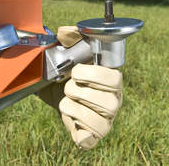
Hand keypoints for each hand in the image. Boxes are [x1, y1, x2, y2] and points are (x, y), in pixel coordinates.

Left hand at [39, 26, 122, 149]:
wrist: (54, 88)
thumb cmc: (66, 68)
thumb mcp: (66, 50)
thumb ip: (69, 37)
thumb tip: (65, 32)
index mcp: (111, 78)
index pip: (115, 78)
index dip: (93, 75)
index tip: (76, 71)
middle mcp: (113, 100)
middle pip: (108, 102)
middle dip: (79, 91)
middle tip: (69, 85)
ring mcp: (106, 119)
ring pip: (95, 120)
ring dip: (72, 107)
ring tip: (66, 100)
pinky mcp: (94, 134)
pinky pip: (88, 137)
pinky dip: (73, 125)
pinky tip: (69, 116)